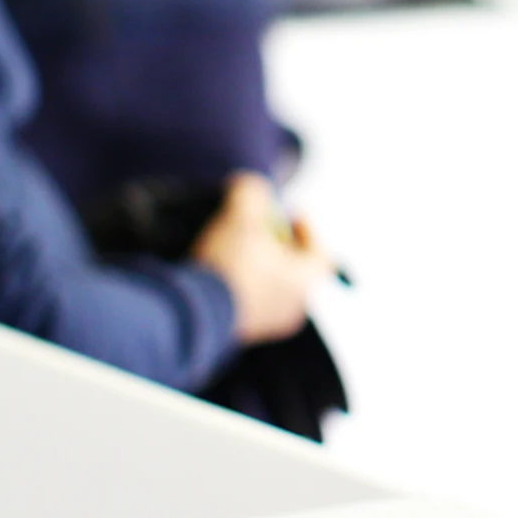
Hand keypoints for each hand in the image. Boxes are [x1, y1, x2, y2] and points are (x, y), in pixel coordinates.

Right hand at [192, 173, 332, 345]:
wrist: (196, 313)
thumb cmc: (231, 264)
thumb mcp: (242, 217)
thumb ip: (251, 193)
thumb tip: (250, 184)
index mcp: (308, 281)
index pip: (321, 253)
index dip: (309, 229)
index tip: (293, 214)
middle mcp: (296, 307)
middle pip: (297, 270)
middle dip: (281, 247)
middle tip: (263, 231)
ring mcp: (270, 324)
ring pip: (274, 288)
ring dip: (262, 267)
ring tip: (240, 249)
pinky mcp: (244, 333)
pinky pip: (253, 303)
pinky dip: (245, 285)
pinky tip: (224, 272)